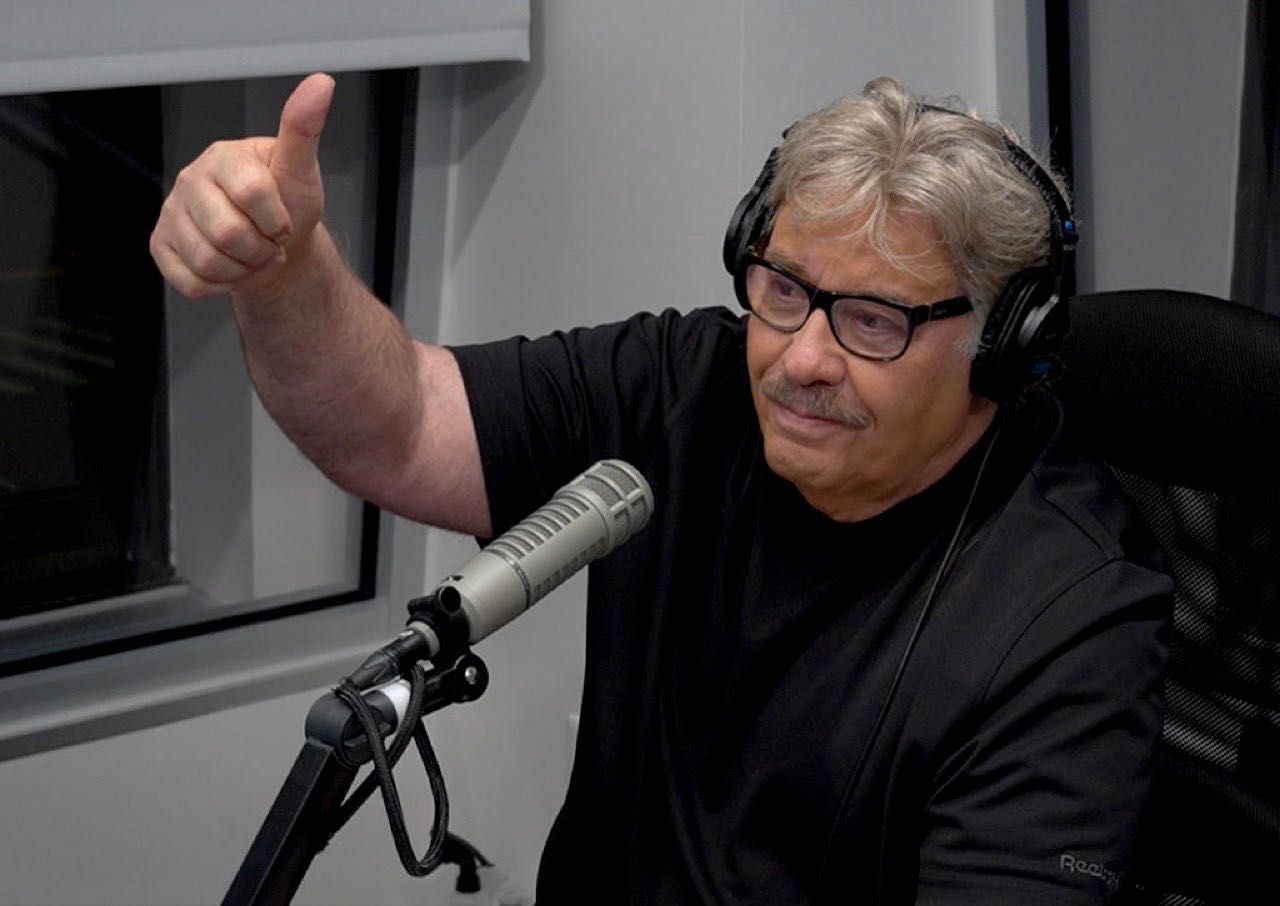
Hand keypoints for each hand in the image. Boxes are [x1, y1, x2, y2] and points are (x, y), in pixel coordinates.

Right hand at [149, 73, 335, 299]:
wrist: (276, 247)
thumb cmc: (288, 205)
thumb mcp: (301, 170)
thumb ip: (304, 129)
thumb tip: (321, 83)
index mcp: (223, 157)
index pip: (252, 193)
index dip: (277, 219)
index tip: (283, 220)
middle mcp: (189, 180)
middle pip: (228, 234)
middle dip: (261, 250)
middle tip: (269, 243)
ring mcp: (171, 213)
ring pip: (208, 262)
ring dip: (243, 270)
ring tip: (253, 256)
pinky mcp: (161, 245)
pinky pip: (190, 283)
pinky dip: (221, 286)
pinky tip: (232, 269)